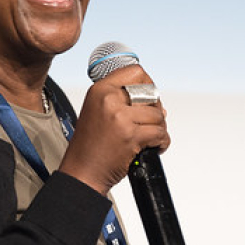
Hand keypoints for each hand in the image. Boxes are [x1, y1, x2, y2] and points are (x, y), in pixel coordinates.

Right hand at [58, 64, 169, 194]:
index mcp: (99, 90)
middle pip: (151, 93)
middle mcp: (109, 99)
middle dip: (156, 110)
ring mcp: (120, 117)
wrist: (82, 173)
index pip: (135, 72)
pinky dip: (162, 142)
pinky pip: (160, 133)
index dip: (147, 84)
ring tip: (149, 138)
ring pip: (158, 115)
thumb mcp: (98, 112)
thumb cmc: (90, 146)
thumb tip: (157, 102)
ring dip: (159, 129)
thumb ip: (122, 101)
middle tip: (148, 124)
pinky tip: (153, 147)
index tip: (148, 97)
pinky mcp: (131, 135)